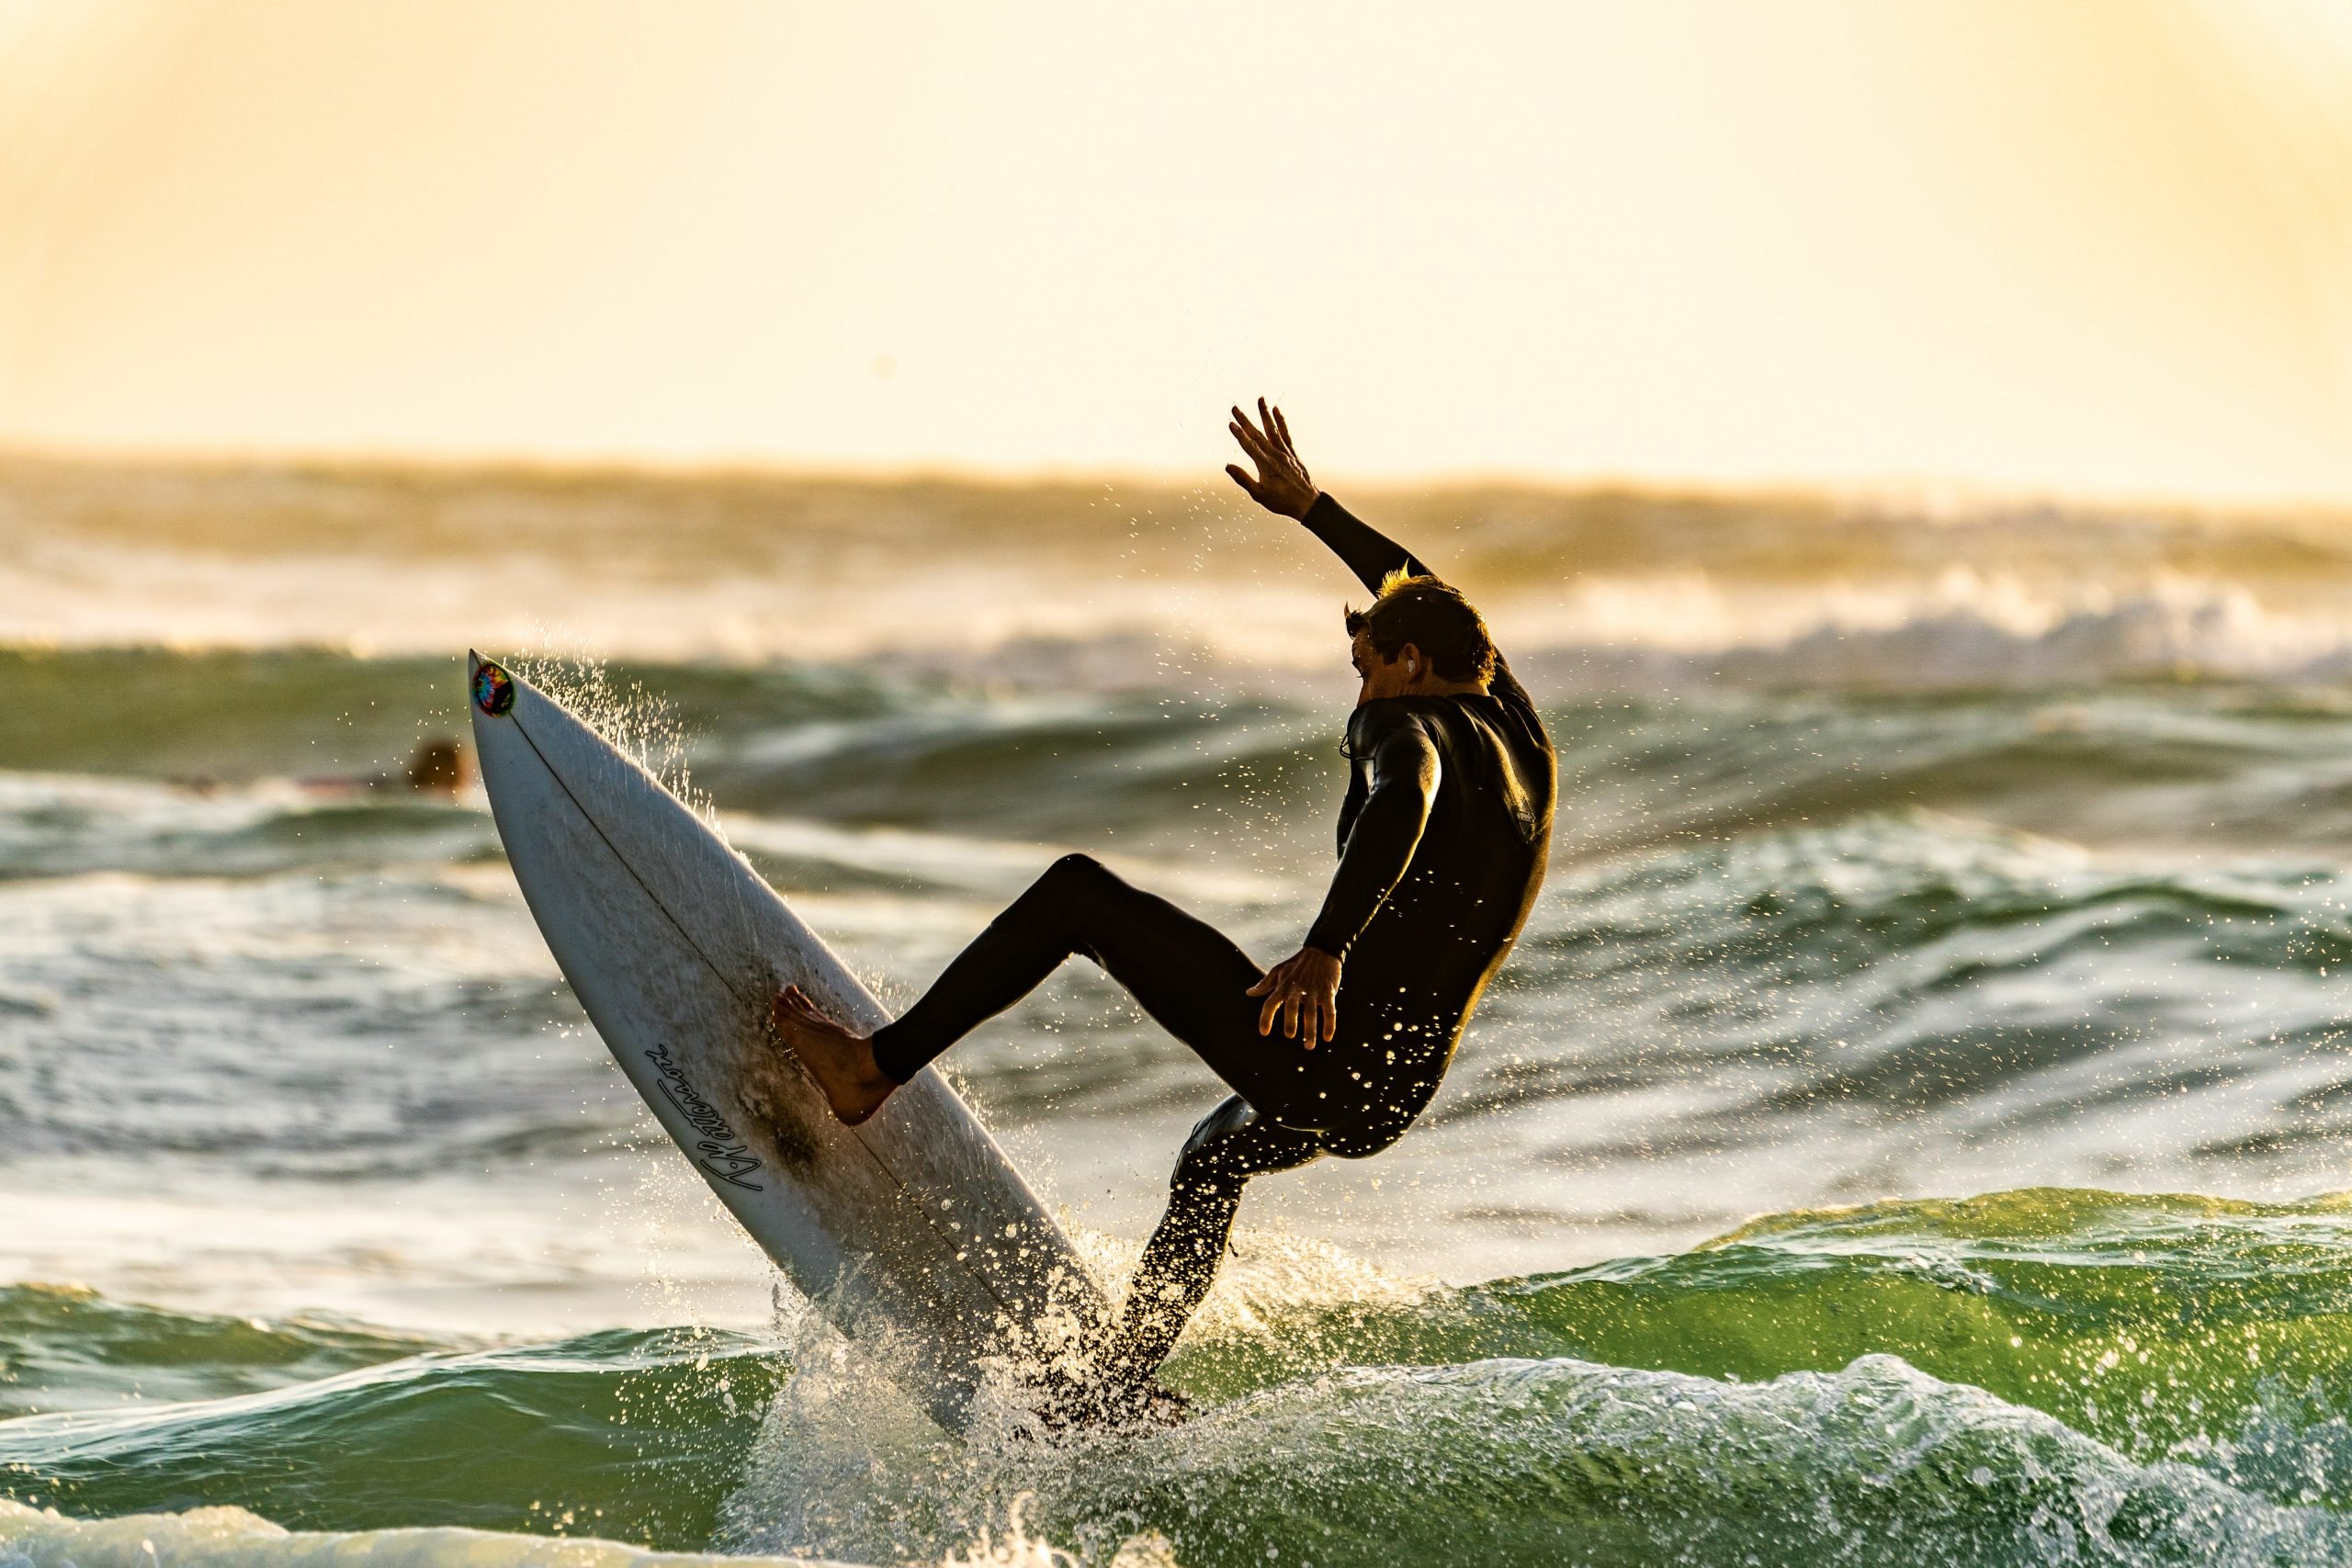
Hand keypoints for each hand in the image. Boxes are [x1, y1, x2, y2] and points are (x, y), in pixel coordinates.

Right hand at [1225, 398, 1318, 519]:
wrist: (1306, 502)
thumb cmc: (1282, 501)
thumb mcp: (1259, 494)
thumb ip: (1243, 479)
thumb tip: (1228, 466)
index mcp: (1266, 465)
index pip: (1249, 446)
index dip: (1239, 434)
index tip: (1231, 423)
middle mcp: (1275, 455)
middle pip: (1257, 434)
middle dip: (1245, 420)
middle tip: (1235, 408)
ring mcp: (1285, 452)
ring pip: (1272, 429)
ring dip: (1265, 414)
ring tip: (1260, 399)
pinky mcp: (1292, 452)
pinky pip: (1285, 433)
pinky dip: (1281, 421)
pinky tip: (1277, 410)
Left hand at [1246, 946, 1341, 1044]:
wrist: (1321, 950)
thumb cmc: (1297, 964)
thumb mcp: (1279, 971)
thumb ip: (1264, 984)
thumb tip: (1249, 993)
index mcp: (1283, 986)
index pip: (1271, 1003)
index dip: (1266, 1017)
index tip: (1263, 1032)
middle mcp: (1297, 989)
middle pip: (1291, 1006)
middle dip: (1290, 1021)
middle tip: (1290, 1035)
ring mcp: (1313, 991)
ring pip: (1311, 1012)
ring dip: (1310, 1030)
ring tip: (1309, 1046)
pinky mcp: (1327, 992)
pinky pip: (1329, 1010)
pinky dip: (1329, 1024)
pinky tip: (1327, 1038)